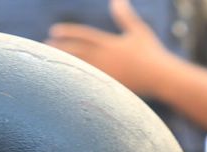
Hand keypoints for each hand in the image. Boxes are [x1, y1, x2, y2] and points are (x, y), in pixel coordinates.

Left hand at [46, 0, 171, 96]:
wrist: (162, 77)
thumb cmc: (152, 54)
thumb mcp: (138, 31)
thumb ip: (125, 17)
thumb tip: (117, 0)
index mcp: (110, 43)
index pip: (83, 36)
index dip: (67, 33)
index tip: (53, 31)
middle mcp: (105, 58)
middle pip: (76, 52)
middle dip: (59, 49)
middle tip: (45, 48)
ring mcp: (106, 75)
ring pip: (79, 69)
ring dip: (64, 66)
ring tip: (51, 65)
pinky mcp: (110, 88)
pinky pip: (88, 85)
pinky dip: (75, 83)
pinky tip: (64, 84)